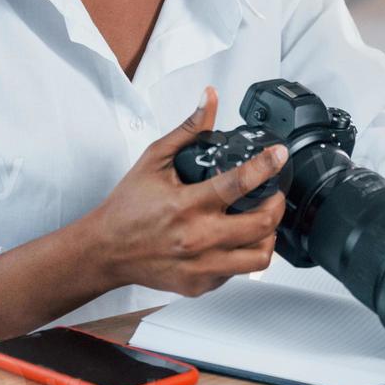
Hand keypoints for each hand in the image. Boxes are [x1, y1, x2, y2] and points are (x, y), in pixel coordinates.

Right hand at [85, 86, 287, 297]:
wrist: (105, 250)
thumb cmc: (127, 207)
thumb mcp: (154, 160)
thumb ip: (187, 130)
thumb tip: (209, 100)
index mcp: (187, 205)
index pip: (240, 182)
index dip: (267, 165)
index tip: (279, 154)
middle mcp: (198, 238)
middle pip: (262, 224)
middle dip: (277, 203)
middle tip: (274, 193)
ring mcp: (202, 266)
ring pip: (259, 256)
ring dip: (268, 235)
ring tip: (261, 220)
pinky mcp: (201, 284)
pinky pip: (238, 272)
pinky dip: (244, 254)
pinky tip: (236, 240)